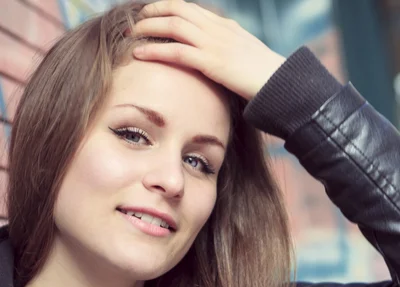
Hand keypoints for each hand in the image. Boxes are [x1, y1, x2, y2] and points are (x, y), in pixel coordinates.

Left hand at [132, 0, 285, 100]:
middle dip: (153, 12)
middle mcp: (218, 29)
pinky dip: (155, 50)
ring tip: (131, 33)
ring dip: (148, 27)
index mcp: (226, 26)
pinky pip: (177, 52)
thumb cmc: (266, 79)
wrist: (283, 86)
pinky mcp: (213, 62)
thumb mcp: (245, 60)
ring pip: (173, 26)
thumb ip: (227, 55)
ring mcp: (215, 44)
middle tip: (135, 21)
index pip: (191, 9)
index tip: (153, 14)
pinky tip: (138, 53)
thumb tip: (214, 65)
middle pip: (178, 10)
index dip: (168, 8)